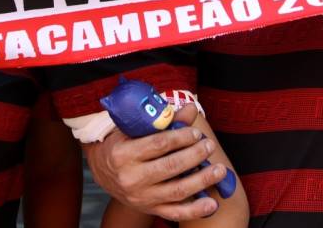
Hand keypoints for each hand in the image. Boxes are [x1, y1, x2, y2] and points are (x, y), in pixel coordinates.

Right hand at [84, 104, 224, 220]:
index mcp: (123, 154)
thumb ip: (163, 120)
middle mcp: (130, 178)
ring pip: (177, 190)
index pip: (158, 144)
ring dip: (202, 180)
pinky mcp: (149, 209)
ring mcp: (141, 197)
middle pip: (171, 167)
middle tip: (209, 145)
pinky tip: (212, 203)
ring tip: (219, 169)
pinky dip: (196, 210)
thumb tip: (190, 108)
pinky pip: (176, 213)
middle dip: (195, 155)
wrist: (103, 171)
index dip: (181, 137)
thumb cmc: (122, 143)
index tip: (196, 132)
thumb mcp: (135, 129)